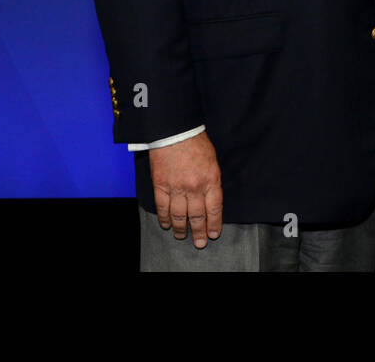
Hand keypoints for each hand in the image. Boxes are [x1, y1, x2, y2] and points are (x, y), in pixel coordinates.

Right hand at [148, 131, 222, 247]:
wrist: (175, 131)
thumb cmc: (196, 143)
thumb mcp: (213, 162)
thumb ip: (212, 181)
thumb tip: (211, 199)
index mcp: (211, 180)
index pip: (214, 209)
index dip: (214, 224)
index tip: (214, 234)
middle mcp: (194, 187)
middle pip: (197, 216)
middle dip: (199, 231)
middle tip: (200, 242)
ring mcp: (176, 188)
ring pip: (179, 215)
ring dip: (181, 228)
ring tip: (182, 236)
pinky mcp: (160, 185)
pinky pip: (163, 207)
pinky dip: (164, 218)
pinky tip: (167, 225)